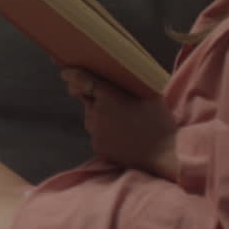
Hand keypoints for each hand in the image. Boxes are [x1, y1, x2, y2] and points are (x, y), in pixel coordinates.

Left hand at [61, 68, 178, 180]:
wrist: (162, 157)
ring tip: (124, 121)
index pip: (83, 79)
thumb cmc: (159, 122)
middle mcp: (97, 111)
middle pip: (86, 98)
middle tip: (103, 97)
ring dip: (99, 114)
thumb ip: (128, 84)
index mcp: (109, 95)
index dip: (72, 74)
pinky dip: (104, 131)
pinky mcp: (97, 145)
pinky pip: (96, 132)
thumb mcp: (150, 95)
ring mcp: (96, 130)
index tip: (65, 72)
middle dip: (90, 95)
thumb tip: (115, 77)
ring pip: (91, 116)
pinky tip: (122, 134)